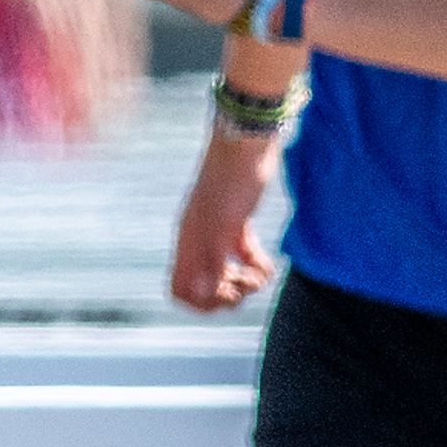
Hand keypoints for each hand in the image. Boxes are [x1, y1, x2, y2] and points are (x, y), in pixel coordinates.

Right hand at [169, 170, 276, 311]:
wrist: (246, 144)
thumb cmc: (233, 182)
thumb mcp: (224, 227)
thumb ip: (212, 261)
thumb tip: (202, 294)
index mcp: (190, 243)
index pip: (180, 289)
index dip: (202, 302)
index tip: (225, 291)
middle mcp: (200, 242)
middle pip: (203, 288)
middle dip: (227, 295)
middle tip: (245, 281)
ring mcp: (218, 233)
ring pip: (225, 275)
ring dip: (245, 282)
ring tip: (259, 272)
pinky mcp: (238, 224)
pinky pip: (243, 258)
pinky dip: (256, 266)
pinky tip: (265, 260)